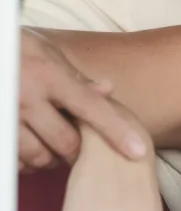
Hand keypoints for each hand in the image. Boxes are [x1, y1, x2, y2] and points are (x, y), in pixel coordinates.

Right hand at [19, 28, 147, 170]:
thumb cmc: (15, 48)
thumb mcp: (46, 52)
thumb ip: (75, 76)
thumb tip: (107, 89)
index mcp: (48, 75)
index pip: (92, 108)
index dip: (117, 132)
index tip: (138, 150)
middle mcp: (27, 97)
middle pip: (67, 142)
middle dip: (77, 149)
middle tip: (77, 143)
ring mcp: (7, 117)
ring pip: (39, 157)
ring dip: (51, 157)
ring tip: (51, 144)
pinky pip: (15, 163)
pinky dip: (26, 162)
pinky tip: (29, 148)